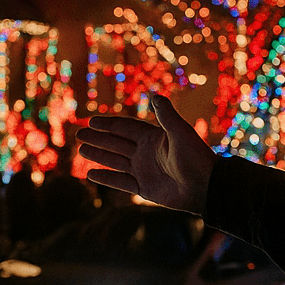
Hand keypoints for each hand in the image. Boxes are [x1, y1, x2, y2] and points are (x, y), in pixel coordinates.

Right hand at [76, 94, 216, 212]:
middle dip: (98, 138)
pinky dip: (106, 178)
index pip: (125, 128)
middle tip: (79, 134)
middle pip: (116, 143)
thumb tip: (154, 94)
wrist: (205, 187)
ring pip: (115, 161)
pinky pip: (120, 182)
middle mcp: (145, 153)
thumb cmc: (196, 157)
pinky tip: (90, 173)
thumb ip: (166, 115)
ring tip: (81, 150)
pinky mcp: (144, 189)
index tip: (91, 121)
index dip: (108, 124)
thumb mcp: (180, 133)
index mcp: (153, 138)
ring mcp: (144, 171)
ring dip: (98, 155)